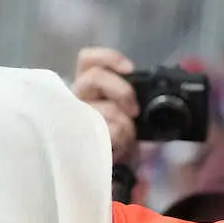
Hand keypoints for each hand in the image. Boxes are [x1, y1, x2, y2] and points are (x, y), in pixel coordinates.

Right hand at [71, 46, 139, 164]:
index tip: (130, 69)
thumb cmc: (114, 132)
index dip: (109, 58)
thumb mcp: (123, 109)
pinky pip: (107, 131)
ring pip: (104, 107)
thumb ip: (127, 96)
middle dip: (122, 90)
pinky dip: (120, 138)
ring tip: (127, 137)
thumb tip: (149, 87)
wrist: (106, 164)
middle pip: (95, 77)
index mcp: (88, 84)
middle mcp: (76, 95)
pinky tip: (119, 147)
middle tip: (134, 110)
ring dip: (125, 124)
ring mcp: (75, 115)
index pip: (87, 58)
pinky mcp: (79, 136)